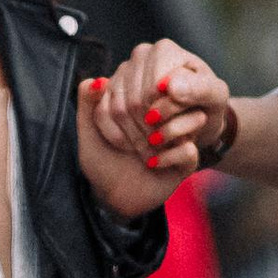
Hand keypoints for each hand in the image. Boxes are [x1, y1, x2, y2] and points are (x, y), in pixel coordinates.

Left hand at [76, 79, 203, 215]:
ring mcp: (178, 134)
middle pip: (164, 103)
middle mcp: (163, 113)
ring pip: (189, 119)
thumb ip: (87, 103)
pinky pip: (189, 149)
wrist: (115, 197)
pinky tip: (153, 164)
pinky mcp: (187, 157)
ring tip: (143, 153)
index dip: (119, 111)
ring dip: (160, 137)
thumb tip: (96, 79)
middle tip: (126, 146)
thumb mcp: (89, 132)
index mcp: (140, 101)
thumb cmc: (102, 163)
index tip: (109, 133)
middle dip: (138, 128)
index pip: (139, 89)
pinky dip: (168, 157)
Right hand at [92, 39, 229, 171]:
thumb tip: (170, 87)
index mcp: (164, 51)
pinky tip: (137, 148)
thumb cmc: (208, 103)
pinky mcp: (109, 90)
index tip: (182, 132)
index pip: (153, 90)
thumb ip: (198, 89)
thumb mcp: (215, 96)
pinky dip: (119, 138)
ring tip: (156, 151)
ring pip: (118, 110)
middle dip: (151, 131)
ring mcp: (122, 71)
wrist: (197, 114)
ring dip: (137, 138)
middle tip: (168, 147)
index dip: (165, 116)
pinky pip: (102, 115)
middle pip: (134, 101)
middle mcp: (140, 55)